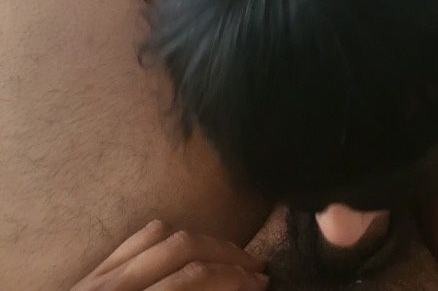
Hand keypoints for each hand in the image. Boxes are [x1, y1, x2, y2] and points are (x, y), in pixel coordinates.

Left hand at [71, 220, 268, 290]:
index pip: (192, 280)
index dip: (232, 280)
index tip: (261, 286)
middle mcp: (117, 288)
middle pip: (183, 251)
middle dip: (227, 257)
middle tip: (257, 270)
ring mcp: (102, 276)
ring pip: (163, 236)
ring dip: (205, 241)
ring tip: (231, 255)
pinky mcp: (93, 272)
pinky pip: (137, 237)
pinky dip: (170, 235)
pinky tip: (189, 244)